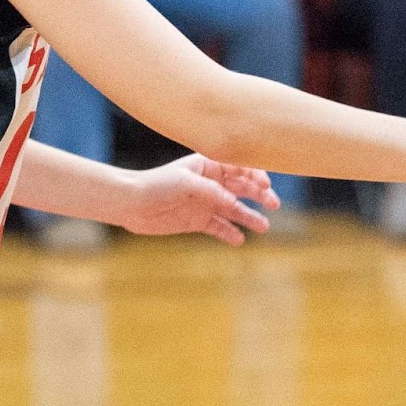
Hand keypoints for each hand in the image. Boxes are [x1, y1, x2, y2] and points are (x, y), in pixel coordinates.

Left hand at [115, 153, 278, 244]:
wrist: (131, 204)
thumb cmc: (157, 185)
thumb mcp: (186, 182)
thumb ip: (212, 191)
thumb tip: (234, 202)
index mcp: (208, 165)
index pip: (239, 167)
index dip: (255, 175)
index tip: (266, 185)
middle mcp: (210, 183)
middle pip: (241, 188)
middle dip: (259, 195)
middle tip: (274, 204)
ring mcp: (205, 203)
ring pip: (234, 209)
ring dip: (249, 216)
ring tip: (263, 226)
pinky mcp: (198, 221)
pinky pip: (219, 227)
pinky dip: (229, 233)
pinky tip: (239, 239)